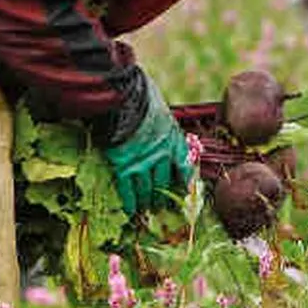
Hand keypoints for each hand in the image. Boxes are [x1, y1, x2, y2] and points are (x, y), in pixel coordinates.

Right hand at [101, 77, 194, 216]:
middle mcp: (161, 155)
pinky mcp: (123, 165)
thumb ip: (165, 128)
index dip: (184, 183)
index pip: (184, 169)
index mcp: (173, 140)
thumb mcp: (163, 112)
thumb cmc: (142, 98)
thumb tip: (166, 135)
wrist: (123, 97)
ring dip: (147, 202)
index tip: (184, 192)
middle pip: (164, 184)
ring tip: (147, 209)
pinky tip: (131, 210)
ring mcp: (142, 162)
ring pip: (147, 190)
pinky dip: (130, 202)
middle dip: (163, 197)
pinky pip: (128, 190)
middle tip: (162, 207)